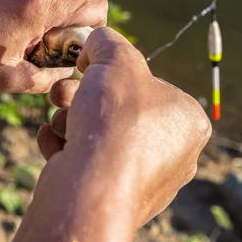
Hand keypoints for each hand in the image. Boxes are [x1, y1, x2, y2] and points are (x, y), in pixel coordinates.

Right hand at [11, 28, 210, 241]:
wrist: (89, 189)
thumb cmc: (114, 120)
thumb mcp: (116, 58)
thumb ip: (108, 41)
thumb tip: (97, 42)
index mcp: (187, 120)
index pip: (149, 84)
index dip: (113, 72)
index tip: (88, 67)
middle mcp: (172, 155)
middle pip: (120, 110)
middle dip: (84, 96)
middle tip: (63, 90)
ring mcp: (142, 182)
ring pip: (100, 136)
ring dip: (72, 119)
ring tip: (59, 116)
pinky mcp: (111, 200)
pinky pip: (87, 163)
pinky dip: (66, 147)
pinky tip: (53, 138)